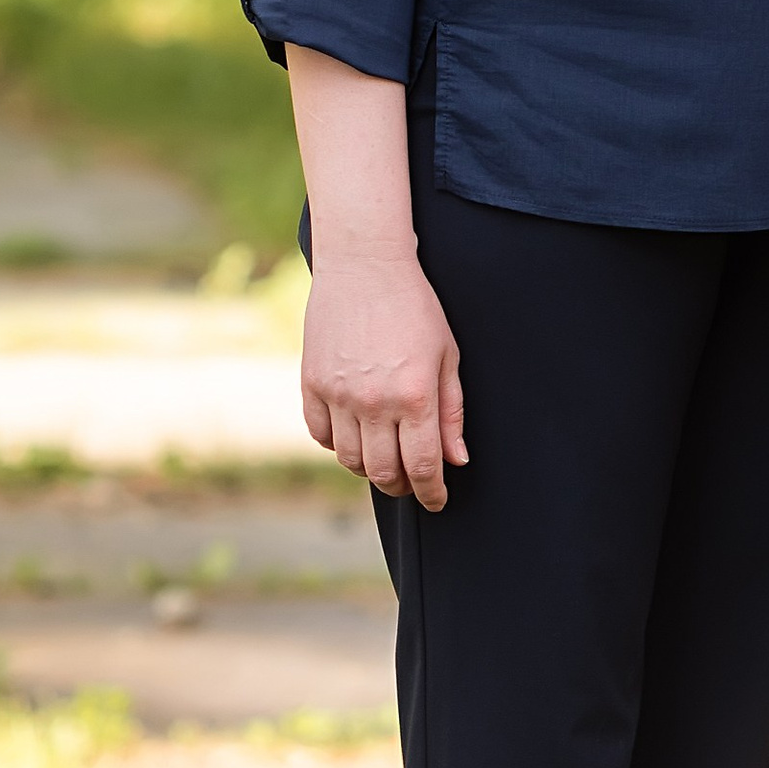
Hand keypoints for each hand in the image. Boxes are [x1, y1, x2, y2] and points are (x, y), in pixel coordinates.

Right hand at [301, 243, 467, 503]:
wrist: (365, 266)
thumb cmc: (416, 308)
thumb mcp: (448, 356)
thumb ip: (452, 412)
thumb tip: (456, 460)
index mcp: (415, 395)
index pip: (422, 466)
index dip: (432, 493)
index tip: (437, 501)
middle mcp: (374, 401)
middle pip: (384, 472)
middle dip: (402, 486)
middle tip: (412, 483)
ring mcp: (338, 394)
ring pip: (350, 460)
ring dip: (369, 469)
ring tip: (384, 460)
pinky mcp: (311, 384)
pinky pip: (321, 435)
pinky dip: (337, 445)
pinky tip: (355, 436)